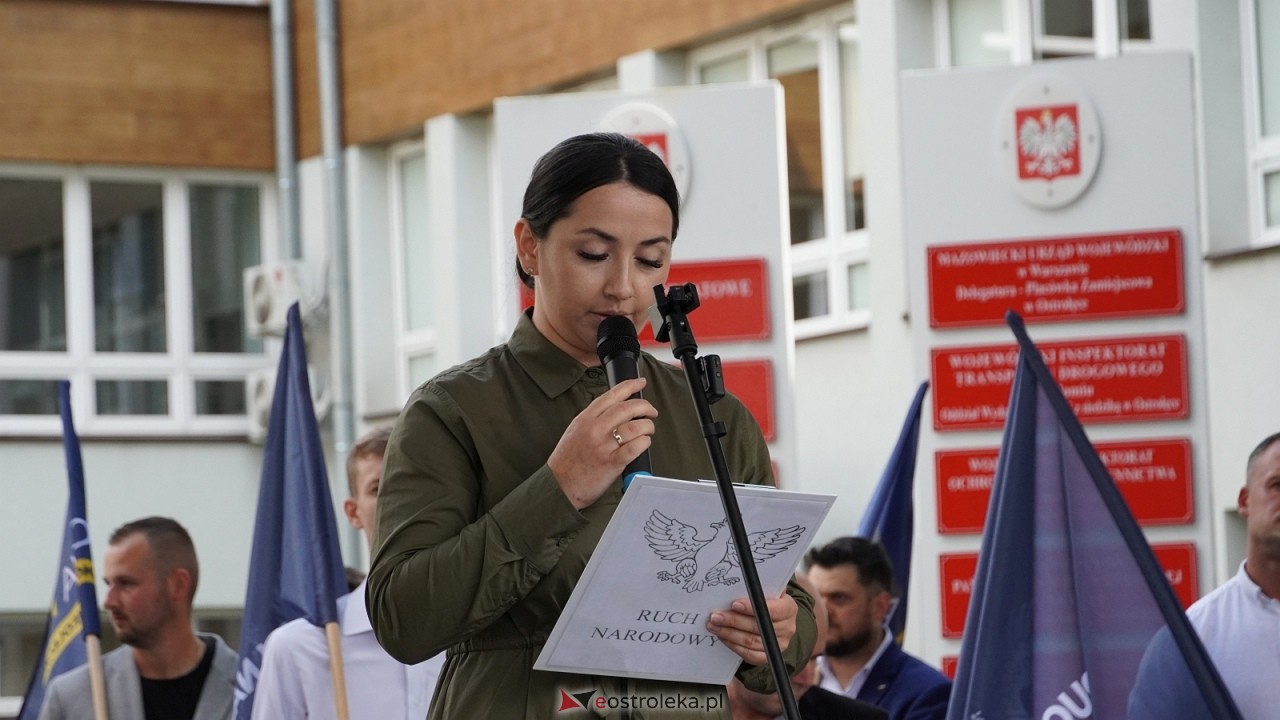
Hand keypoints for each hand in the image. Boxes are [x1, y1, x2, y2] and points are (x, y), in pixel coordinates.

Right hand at [548, 378, 656, 508]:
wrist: (559, 484)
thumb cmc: (567, 459)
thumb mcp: (575, 430)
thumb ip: (593, 418)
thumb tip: (616, 408)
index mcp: (586, 418)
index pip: (612, 395)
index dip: (630, 386)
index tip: (641, 382)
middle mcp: (595, 429)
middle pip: (628, 408)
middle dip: (645, 406)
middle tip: (651, 411)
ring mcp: (604, 446)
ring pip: (635, 427)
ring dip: (647, 426)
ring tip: (648, 429)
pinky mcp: (612, 463)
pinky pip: (635, 447)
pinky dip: (644, 442)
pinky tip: (644, 443)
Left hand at [706, 591, 796, 666]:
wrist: (777, 619)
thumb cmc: (769, 600)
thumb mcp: (769, 590)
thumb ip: (760, 587)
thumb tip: (743, 580)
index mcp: (789, 608)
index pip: (772, 610)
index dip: (752, 608)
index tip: (734, 604)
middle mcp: (787, 628)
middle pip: (758, 627)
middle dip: (733, 621)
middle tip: (715, 616)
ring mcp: (779, 644)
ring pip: (751, 642)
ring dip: (729, 634)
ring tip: (713, 626)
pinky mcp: (769, 656)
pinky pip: (750, 655)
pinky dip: (734, 646)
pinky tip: (722, 637)